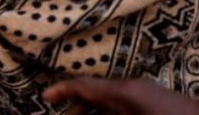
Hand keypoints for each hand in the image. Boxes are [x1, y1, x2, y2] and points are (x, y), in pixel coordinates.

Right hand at [43, 77, 198, 114]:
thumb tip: (76, 114)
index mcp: (124, 92)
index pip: (84, 85)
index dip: (61, 90)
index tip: (44, 96)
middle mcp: (132, 90)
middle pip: (94, 95)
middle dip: (76, 109)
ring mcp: (145, 98)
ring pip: (108, 105)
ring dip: (93, 114)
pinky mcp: (154, 107)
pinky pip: (123, 110)